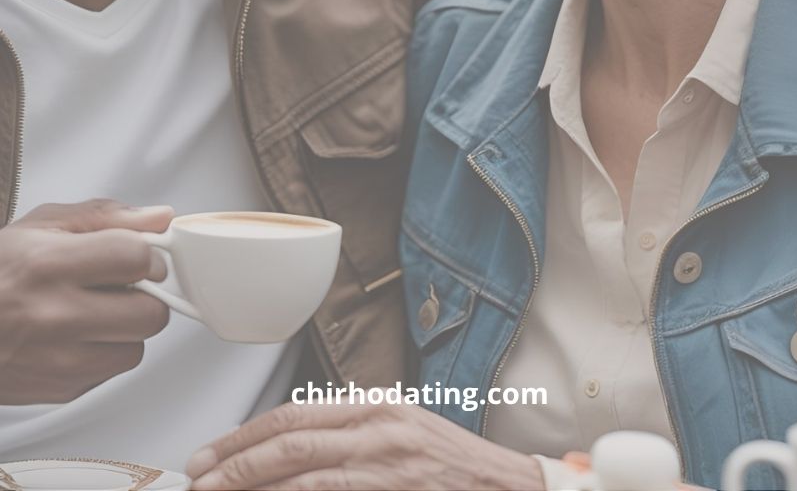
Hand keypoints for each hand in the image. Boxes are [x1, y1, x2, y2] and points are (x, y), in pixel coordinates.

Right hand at [0, 198, 172, 404]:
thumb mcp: (44, 224)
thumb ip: (107, 217)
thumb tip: (160, 218)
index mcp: (51, 265)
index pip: (136, 258)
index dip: (148, 254)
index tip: (140, 256)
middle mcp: (55, 316)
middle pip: (149, 313)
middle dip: (145, 296)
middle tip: (124, 286)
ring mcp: (57, 360)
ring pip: (136, 348)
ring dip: (126, 328)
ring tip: (95, 310)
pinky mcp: (60, 390)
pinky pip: (110, 371)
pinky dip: (104, 352)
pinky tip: (77, 334)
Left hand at [186, 401, 545, 489]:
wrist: (506, 487)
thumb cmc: (453, 464)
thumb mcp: (399, 430)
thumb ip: (350, 432)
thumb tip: (289, 448)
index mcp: (374, 407)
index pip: (294, 414)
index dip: (244, 434)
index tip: (209, 453)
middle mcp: (377, 431)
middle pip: (290, 442)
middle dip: (234, 462)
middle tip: (197, 479)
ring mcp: (385, 467)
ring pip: (302, 476)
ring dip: (251, 488)